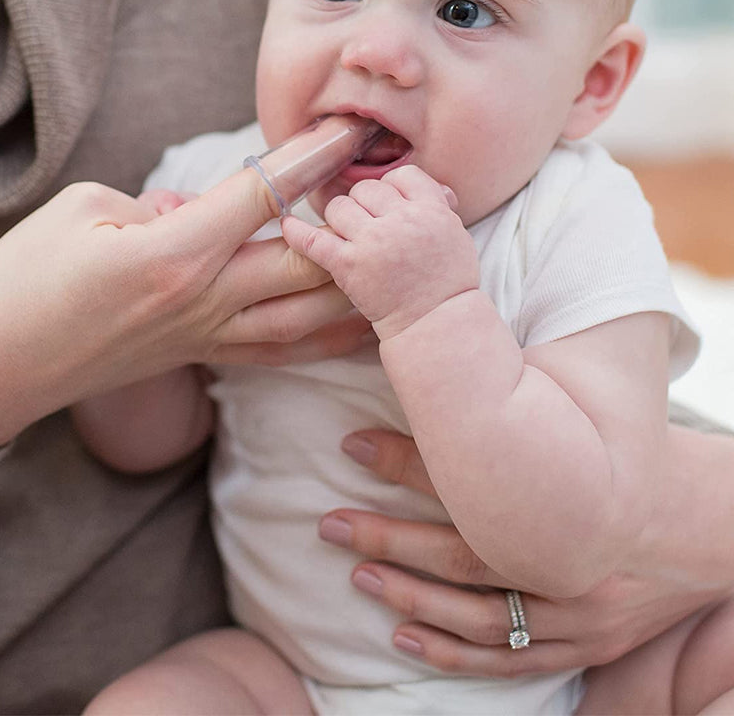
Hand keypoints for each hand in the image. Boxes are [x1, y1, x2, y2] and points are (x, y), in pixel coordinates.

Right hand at [0, 170, 364, 450]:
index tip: (349, 128)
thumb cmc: (26, 280)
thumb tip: (200, 207)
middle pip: (305, 258)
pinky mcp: (203, 356)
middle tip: (393, 186)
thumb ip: (156, 203)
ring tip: (396, 251)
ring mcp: (208, 336)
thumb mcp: (82, 212)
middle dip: (354, 217)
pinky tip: (363, 322)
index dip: (312, 157)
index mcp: (173, 253)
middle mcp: (204, 300)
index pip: (263, 195)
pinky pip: (282, 351)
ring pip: (308, 314)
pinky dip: (329, 336)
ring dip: (357, 281)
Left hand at [282, 165, 475, 338]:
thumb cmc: (448, 283)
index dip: (392, 187)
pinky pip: (313, 240)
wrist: (436, 324)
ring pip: (339, 207)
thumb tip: (425, 187)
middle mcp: (401, 220)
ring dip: (339, 218)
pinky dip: (296, 232)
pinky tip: (287, 226)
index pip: (401, 175)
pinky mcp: (348, 265)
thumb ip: (436, 206)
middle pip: (367, 189)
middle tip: (368, 224)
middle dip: (364, 204)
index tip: (388, 204)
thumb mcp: (455, 235)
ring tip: (347, 235)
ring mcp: (373, 241)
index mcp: (431, 209)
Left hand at [320, 427, 733, 677]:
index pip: (471, 481)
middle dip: (390, 536)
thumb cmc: (634, 458)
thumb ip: (522, 403)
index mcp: (565, 499)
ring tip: (356, 570)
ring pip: (478, 616)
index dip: (406, 461)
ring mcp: (578, 615)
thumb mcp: (585, 419)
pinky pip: (510, 660)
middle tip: (330, 521)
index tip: (351, 443)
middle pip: (463, 553)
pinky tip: (403, 635)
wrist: (704, 523)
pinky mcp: (585, 647)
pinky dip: (451, 652)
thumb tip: (445, 366)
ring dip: (409, 594)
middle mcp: (569, 563)